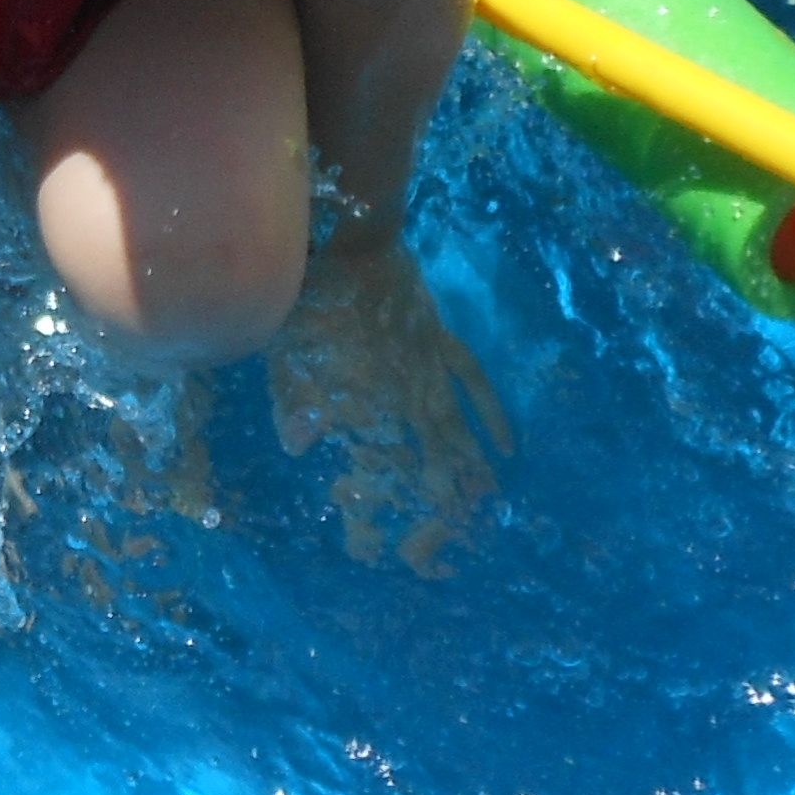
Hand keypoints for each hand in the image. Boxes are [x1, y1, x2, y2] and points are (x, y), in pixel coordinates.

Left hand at [264, 227, 512, 572]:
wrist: (351, 243)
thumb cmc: (308, 301)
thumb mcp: (287, 355)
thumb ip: (293, 401)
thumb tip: (298, 448)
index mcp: (367, 404)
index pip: (377, 472)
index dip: (379, 511)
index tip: (381, 551)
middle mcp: (405, 397)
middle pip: (425, 463)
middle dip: (432, 509)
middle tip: (440, 551)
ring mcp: (429, 370)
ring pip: (456, 432)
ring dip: (468, 473)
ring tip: (485, 513)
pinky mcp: (441, 343)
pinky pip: (474, 385)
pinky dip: (492, 416)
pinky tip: (507, 446)